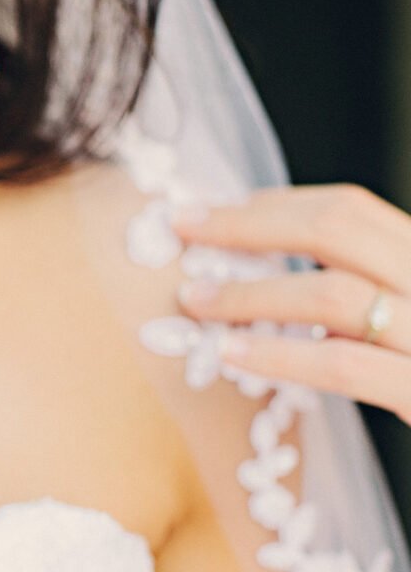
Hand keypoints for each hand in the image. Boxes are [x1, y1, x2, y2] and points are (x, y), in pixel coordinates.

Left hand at [171, 182, 410, 423]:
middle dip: (248, 226)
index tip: (210, 212)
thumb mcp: (406, 317)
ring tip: (195, 299)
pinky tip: (232, 354)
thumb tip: (263, 268)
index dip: (272, 206)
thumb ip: (363, 289)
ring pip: (334, 293)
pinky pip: (344, 365)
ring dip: (250, 293)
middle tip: (184, 230)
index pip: (351, 210)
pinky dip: (280, 355)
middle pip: (337, 230)